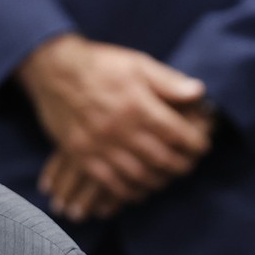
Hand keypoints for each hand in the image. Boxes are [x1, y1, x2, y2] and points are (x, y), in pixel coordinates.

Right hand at [17, 34, 212, 200]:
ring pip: (137, 175)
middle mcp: (120, 129)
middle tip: (187, 165)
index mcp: (138, 106)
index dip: (196, 145)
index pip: (178, 135)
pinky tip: (136, 189)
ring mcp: (98, 144)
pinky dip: (127, 191)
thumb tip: (199, 93)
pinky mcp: (79, 153)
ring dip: (157, 181)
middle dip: (181, 166)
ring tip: (165, 177)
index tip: (202, 147)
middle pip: (162, 159)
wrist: (53, 69)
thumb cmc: (100, 64)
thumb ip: (168, 81)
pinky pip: (108, 182)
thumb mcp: (138, 64)